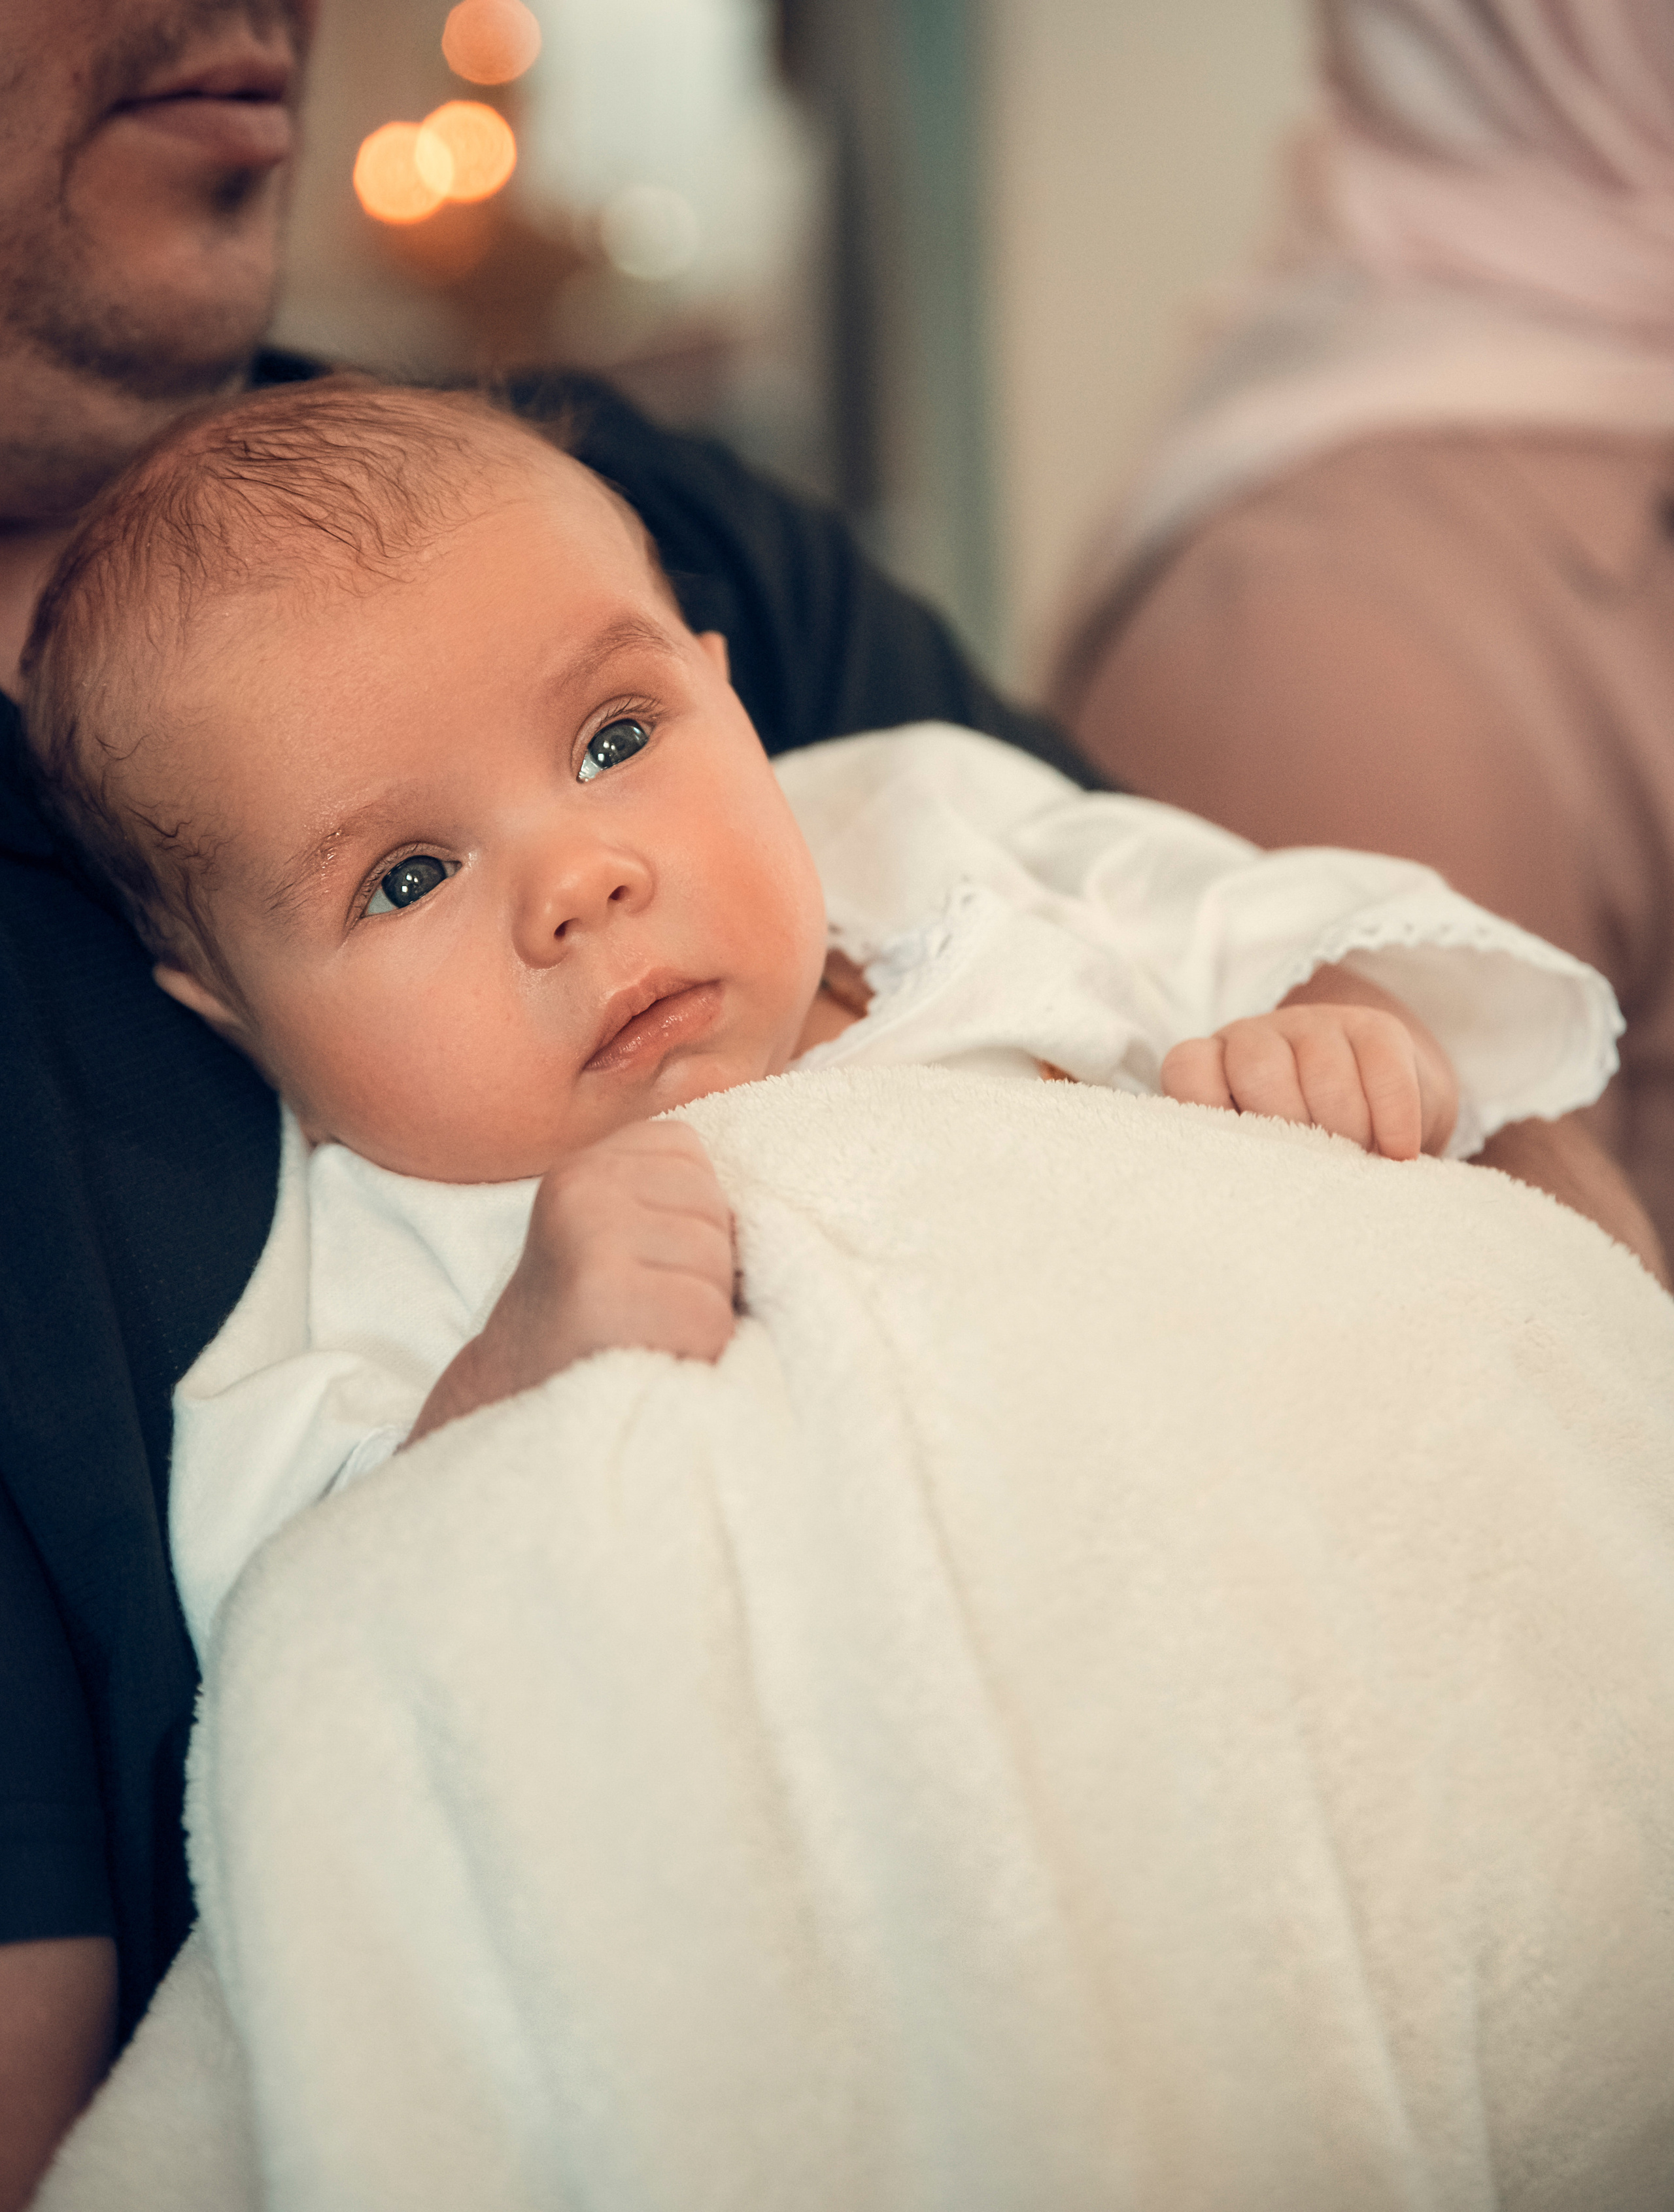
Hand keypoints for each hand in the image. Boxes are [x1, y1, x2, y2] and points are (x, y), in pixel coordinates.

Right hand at [408, 1122, 734, 1444]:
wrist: (510, 1402)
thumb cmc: (589, 1323)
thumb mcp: (620, 1236)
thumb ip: (675, 1205)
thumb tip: (766, 1221)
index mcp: (589, 1165)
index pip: (697, 1164)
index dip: (690, 1227)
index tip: (642, 1268)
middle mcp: (583, 1187)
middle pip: (717, 1217)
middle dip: (701, 1273)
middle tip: (643, 1313)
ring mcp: (589, 1236)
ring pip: (718, 1269)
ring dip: (699, 1318)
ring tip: (644, 1335)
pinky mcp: (601, 1294)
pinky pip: (707, 1318)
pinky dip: (696, 1353)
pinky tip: (649, 1360)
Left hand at [1160, 964, 1457, 1160]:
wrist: (1380, 1115)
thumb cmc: (1302, 1148)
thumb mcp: (1262, 1154)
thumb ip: (1242, 1161)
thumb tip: (1249, 1204)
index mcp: (1214, 1066)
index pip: (1189, 1070)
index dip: (1211, 1113)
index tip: (1244, 1165)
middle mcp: (1255, 1037)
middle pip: (1258, 1071)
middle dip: (1290, 1131)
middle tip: (1314, 1175)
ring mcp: (1313, 1025)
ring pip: (1323, 1070)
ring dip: (1346, 1130)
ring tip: (1360, 1165)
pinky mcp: (1373, 1027)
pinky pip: (1382, 1067)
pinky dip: (1392, 1116)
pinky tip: (1398, 1152)